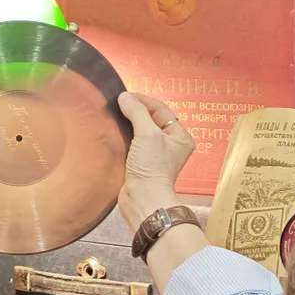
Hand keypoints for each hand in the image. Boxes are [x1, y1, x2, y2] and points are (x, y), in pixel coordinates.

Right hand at [117, 91, 195, 232]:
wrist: (142, 198)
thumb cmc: (152, 168)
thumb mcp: (147, 134)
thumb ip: (137, 112)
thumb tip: (125, 97)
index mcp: (179, 136)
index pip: (160, 109)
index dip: (143, 100)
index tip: (125, 96)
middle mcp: (170, 144)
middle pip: (151, 119)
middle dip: (135, 111)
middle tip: (119, 104)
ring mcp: (155, 154)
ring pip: (141, 131)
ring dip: (128, 123)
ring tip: (115, 116)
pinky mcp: (141, 163)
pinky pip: (133, 143)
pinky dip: (124, 136)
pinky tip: (115, 132)